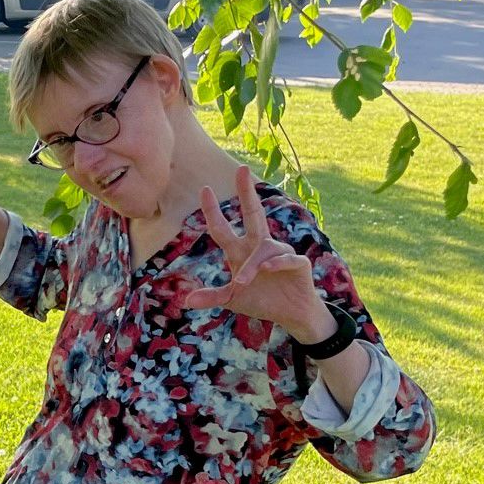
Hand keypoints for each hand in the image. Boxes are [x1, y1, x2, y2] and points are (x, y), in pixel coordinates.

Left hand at [182, 165, 328, 339]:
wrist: (290, 314)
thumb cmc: (260, 300)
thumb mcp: (232, 300)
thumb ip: (212, 297)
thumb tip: (185, 301)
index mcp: (241, 252)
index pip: (222, 229)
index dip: (212, 211)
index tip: (205, 189)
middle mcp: (259, 246)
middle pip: (253, 213)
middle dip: (247, 192)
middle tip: (242, 169)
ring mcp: (279, 252)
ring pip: (263, 250)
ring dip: (251, 266)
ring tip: (242, 283)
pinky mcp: (298, 262)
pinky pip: (287, 258)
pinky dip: (277, 262)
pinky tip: (267, 268)